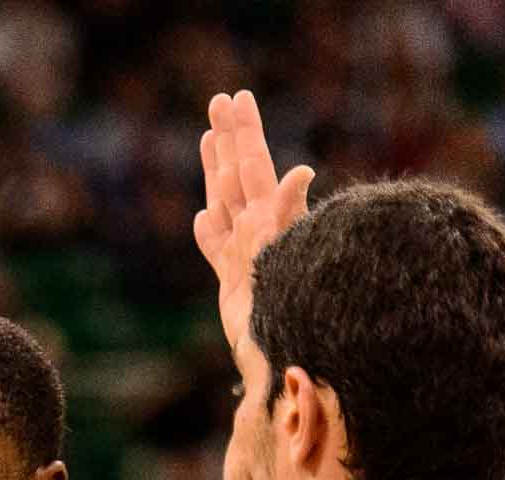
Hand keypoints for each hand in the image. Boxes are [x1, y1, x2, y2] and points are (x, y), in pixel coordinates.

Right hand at [193, 90, 314, 351]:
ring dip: (217, 171)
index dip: (244, 134)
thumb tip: (300, 172)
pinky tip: (203, 218)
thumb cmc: (289, 309)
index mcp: (265, 220)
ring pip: (225, 202)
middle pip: (238, 174)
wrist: (284, 354)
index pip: (252, 166)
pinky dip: (209, 232)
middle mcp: (255, 231)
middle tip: (221, 100)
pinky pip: (217, 248)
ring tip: (210, 139)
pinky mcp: (235, 282)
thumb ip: (288, 213)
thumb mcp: (287, 254)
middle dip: (231, 136)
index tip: (237, 100)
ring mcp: (243, 254)